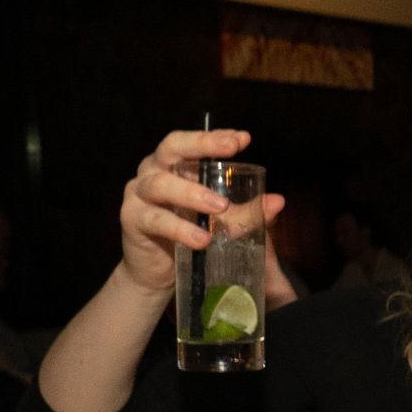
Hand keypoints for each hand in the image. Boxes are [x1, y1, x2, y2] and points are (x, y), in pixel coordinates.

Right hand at [117, 129, 286, 296]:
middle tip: (230, 151)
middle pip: (170, 148)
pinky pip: (155, 220)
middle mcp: (153, 172)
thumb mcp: (222, 223)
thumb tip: (278, 201)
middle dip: (201, 146)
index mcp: (173, 165)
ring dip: (192, 193)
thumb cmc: (189, 237)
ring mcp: (138, 195)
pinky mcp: (132, 220)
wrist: (158, 274)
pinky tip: (201, 239)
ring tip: (220, 208)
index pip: (191, 142)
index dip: (214, 137)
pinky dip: (180, 229)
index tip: (243, 138)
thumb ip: (247, 212)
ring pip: (161, 184)